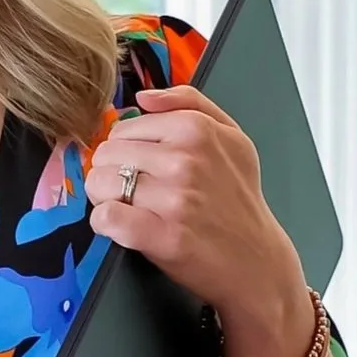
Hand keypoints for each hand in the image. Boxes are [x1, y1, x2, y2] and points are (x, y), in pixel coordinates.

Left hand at [84, 84, 314, 356]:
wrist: (256, 259)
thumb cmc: (238, 197)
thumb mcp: (231, 136)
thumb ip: (188, 102)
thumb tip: (143, 97)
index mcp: (196, 129)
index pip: (123, 128)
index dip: (124, 150)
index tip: (139, 168)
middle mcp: (185, 160)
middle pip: (107, 154)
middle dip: (111, 173)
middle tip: (132, 191)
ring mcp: (174, 199)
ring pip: (101, 183)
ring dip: (106, 198)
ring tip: (129, 208)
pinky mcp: (164, 236)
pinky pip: (107, 218)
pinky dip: (105, 223)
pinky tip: (121, 226)